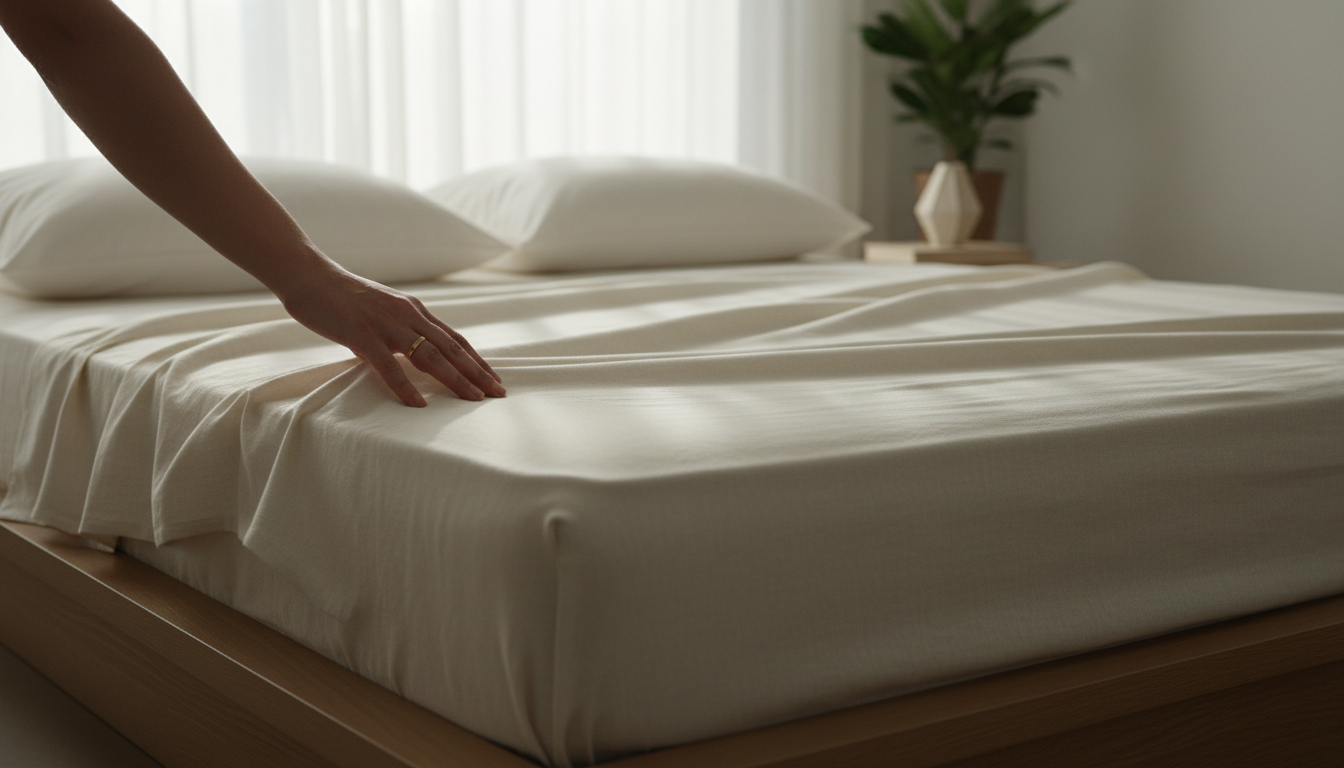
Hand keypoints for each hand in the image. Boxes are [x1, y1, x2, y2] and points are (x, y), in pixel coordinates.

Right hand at [277, 256, 504, 406]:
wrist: (309, 276)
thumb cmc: (341, 297)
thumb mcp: (381, 312)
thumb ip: (398, 330)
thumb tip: (409, 354)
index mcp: (413, 310)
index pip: (454, 339)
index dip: (476, 360)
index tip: (494, 378)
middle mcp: (408, 315)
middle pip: (451, 348)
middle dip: (477, 372)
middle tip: (498, 393)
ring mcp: (386, 325)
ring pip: (429, 356)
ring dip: (455, 379)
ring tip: (473, 399)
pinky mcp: (362, 334)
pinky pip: (389, 365)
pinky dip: (406, 386)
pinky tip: (419, 404)